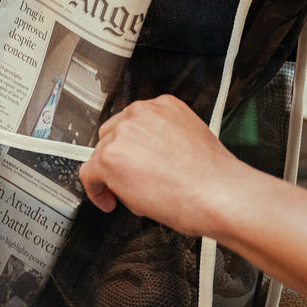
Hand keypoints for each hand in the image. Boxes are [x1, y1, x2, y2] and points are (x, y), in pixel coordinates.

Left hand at [80, 95, 246, 237]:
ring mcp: (123, 134)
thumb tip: (147, 158)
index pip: (132, 122)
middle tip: (128, 180)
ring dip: (110, 176)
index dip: (131, 147)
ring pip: (100, 155)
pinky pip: (88, 174)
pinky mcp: (109, 158)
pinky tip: (108, 200)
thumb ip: (163, 140)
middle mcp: (140, 113)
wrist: (217, 194)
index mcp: (163, 105)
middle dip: (118, 159)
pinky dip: (96, 191)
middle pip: (111, 135)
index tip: (134, 160)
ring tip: (130, 195)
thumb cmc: (213, 178)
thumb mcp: (191, 139)